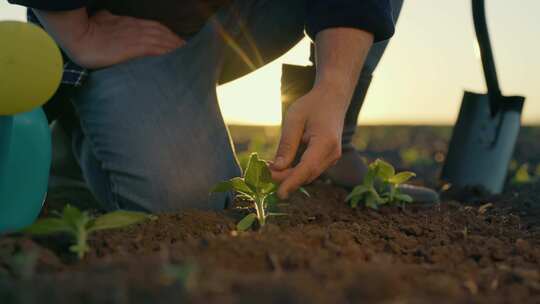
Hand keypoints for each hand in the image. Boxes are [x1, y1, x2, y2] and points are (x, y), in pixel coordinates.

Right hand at [67, 11, 184, 68]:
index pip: (157, 28)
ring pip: (165, 42)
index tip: (177, 43)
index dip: (169, 36)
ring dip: (177, 50)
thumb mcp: (102, 19)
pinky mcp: (136, 48)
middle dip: (177, 44)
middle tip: (189, 53)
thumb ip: (108, 19)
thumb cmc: (88, 28)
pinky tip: (176, 61)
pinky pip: (158, 51)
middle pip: (165, 35)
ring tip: (187, 58)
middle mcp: (139, 29)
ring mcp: (139, 38)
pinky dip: (169, 55)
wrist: (80, 35)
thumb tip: (106, 16)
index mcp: (133, 23)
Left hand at [271, 83, 348, 198]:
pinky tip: (279, 166)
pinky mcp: (327, 159)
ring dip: (289, 176)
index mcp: (325, 143)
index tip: (278, 194)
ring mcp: (332, 158)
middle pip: (306, 175)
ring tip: (267, 169)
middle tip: (262, 173)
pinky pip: (310, 170)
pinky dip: (295, 171)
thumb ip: (287, 145)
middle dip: (284, 179)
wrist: (333, 98)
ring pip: (308, 175)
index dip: (292, 182)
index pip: (307, 168)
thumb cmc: (312, 105)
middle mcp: (332, 154)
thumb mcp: (294, 119)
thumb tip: (277, 168)